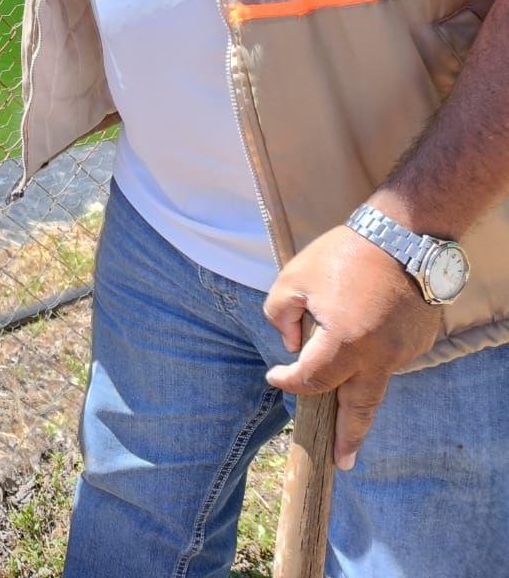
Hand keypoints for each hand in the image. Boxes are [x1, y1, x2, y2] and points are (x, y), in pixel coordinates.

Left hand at [263, 226, 441, 470]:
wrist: (405, 234)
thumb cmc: (342, 254)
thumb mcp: (293, 278)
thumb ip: (281, 317)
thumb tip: (292, 345)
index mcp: (345, 344)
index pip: (311, 381)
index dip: (288, 382)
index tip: (275, 376)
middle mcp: (380, 357)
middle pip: (360, 407)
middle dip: (348, 436)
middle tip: (341, 461)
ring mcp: (405, 352)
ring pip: (374, 379)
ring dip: (356, 385)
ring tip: (341, 375)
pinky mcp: (420, 342)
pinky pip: (390, 358)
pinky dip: (374, 357)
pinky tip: (366, 333)